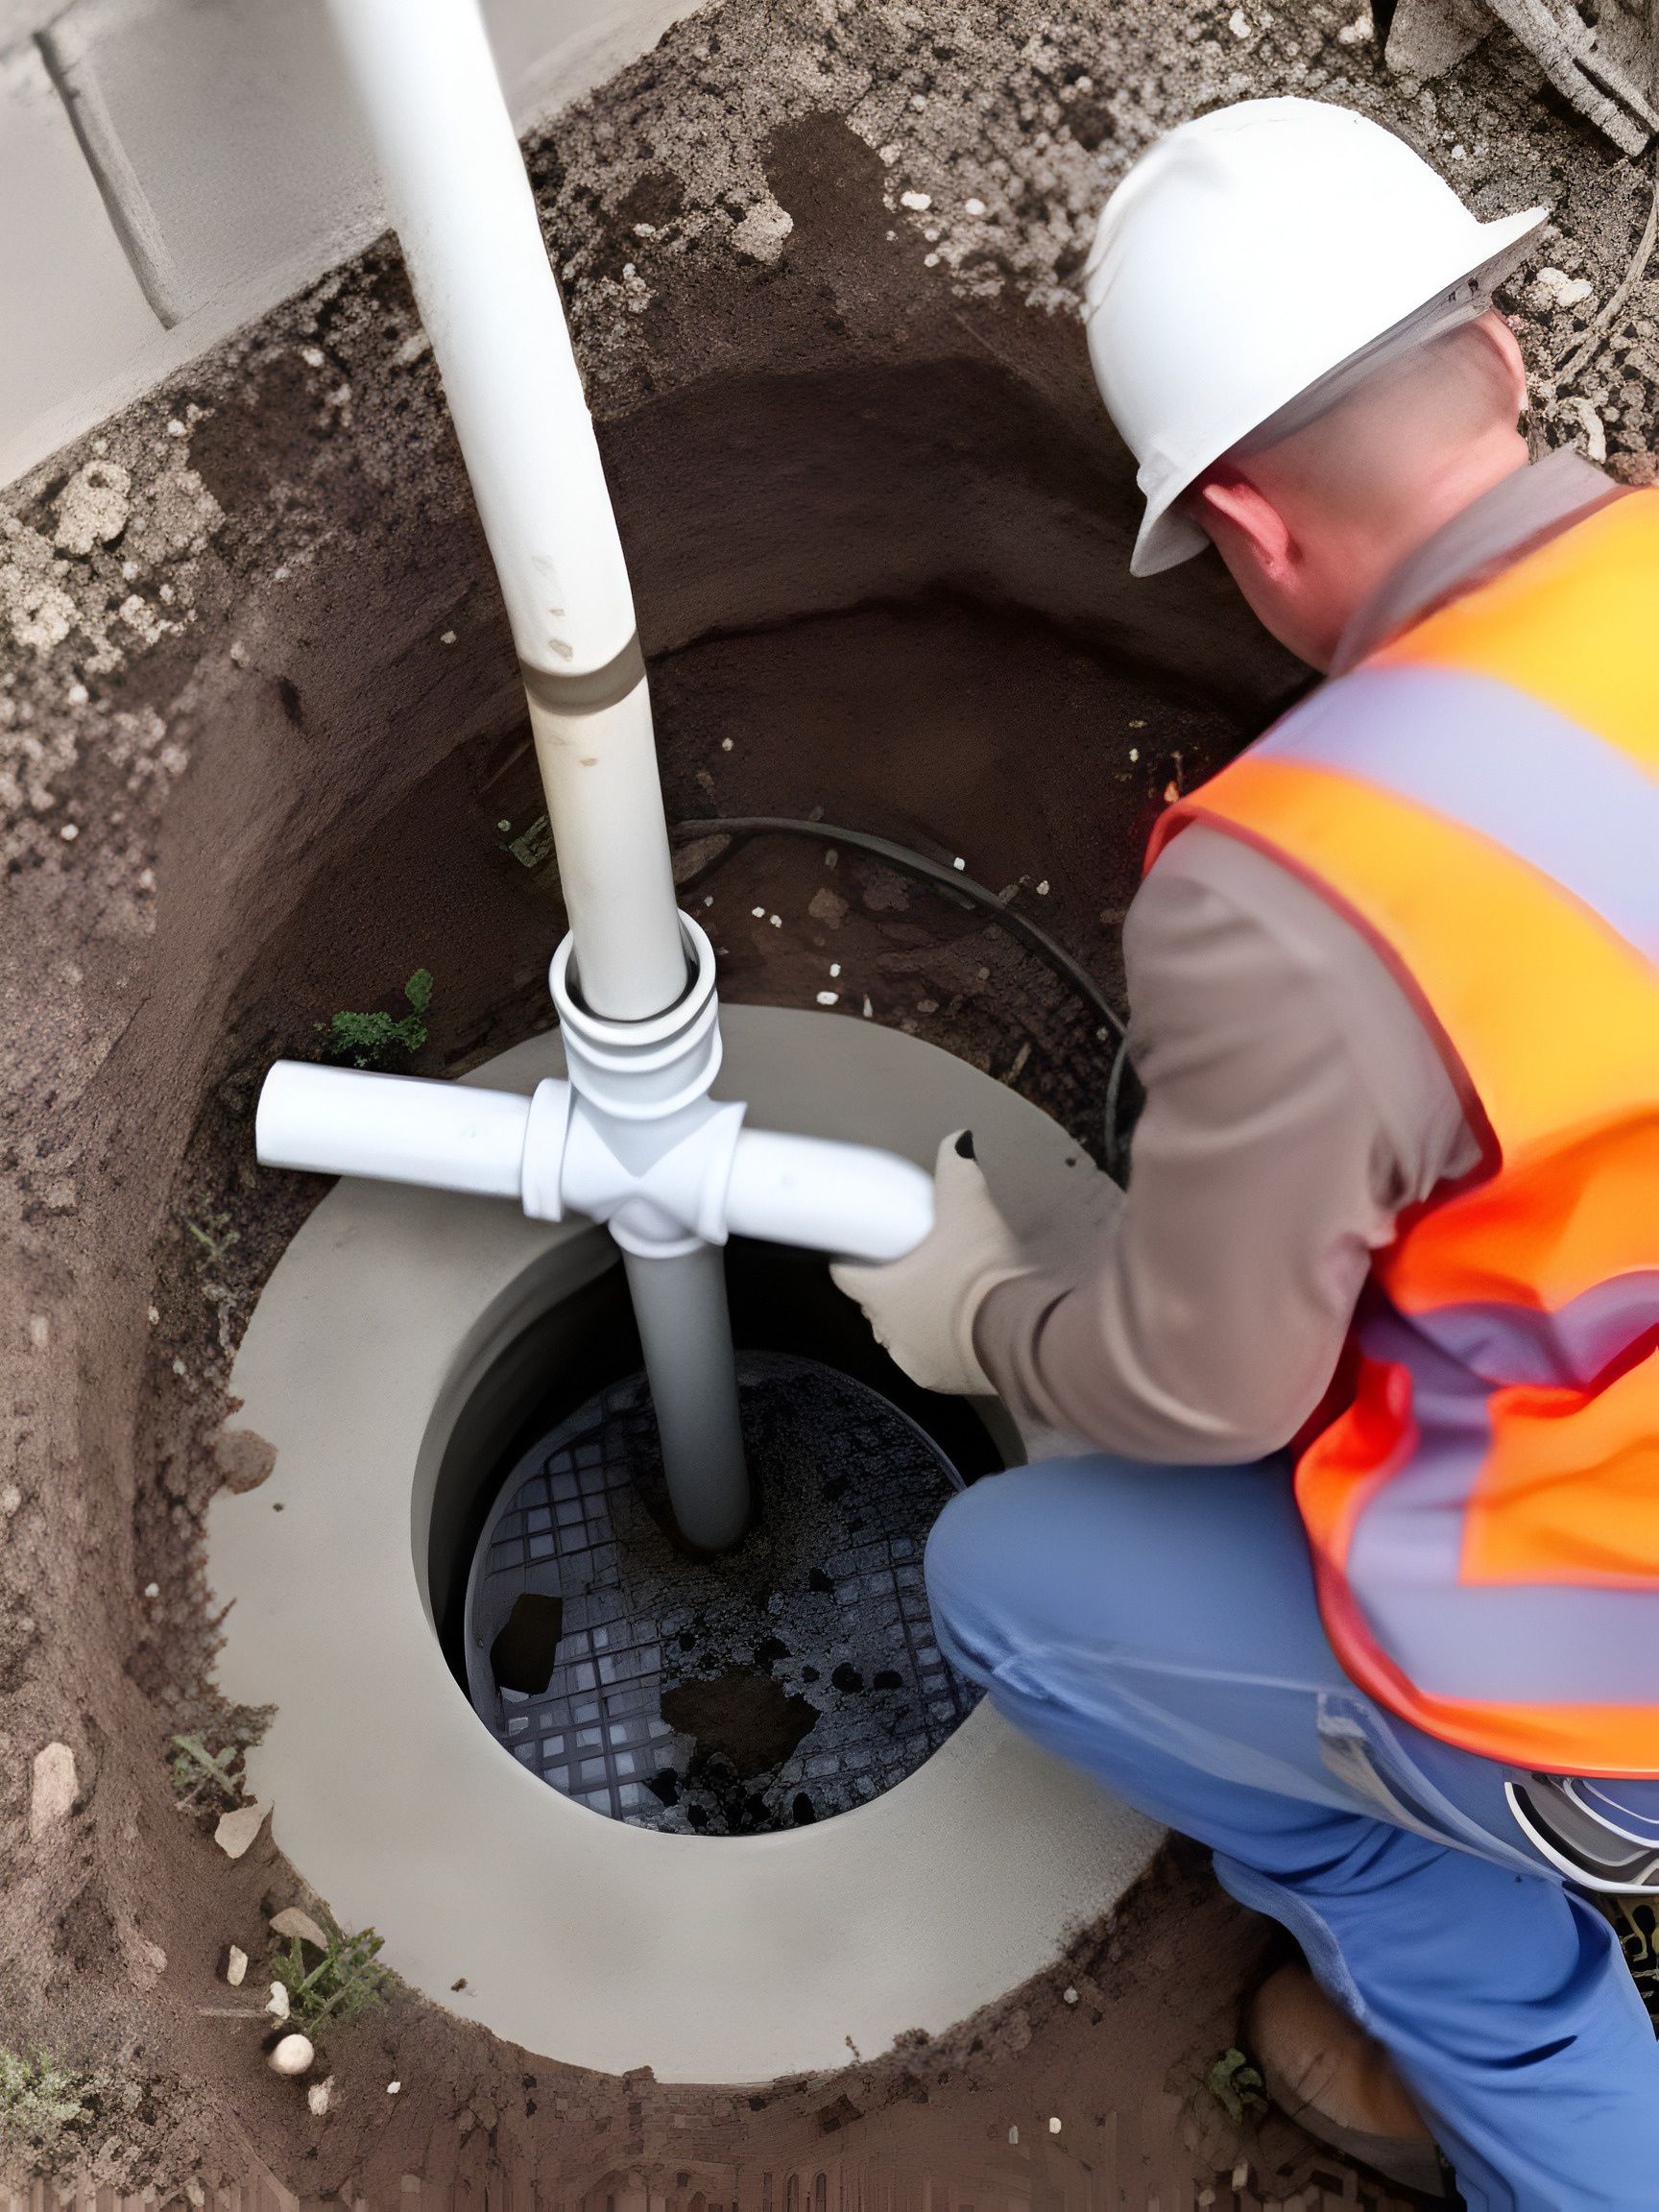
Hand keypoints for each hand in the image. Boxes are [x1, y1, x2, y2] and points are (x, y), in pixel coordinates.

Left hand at [830, 1129, 1028, 1394]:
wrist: (1023, 1333)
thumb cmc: (982, 1270)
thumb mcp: (968, 1207)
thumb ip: (955, 1170)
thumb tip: (955, 1139)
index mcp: (879, 1292)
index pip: (845, 1273)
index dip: (853, 1257)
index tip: (868, 1245)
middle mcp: (886, 1331)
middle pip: (874, 1303)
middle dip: (889, 1285)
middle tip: (917, 1263)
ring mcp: (912, 1360)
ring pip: (900, 1332)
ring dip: (912, 1316)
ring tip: (940, 1294)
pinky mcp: (940, 1381)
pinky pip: (928, 1358)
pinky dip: (937, 1343)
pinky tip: (957, 1326)